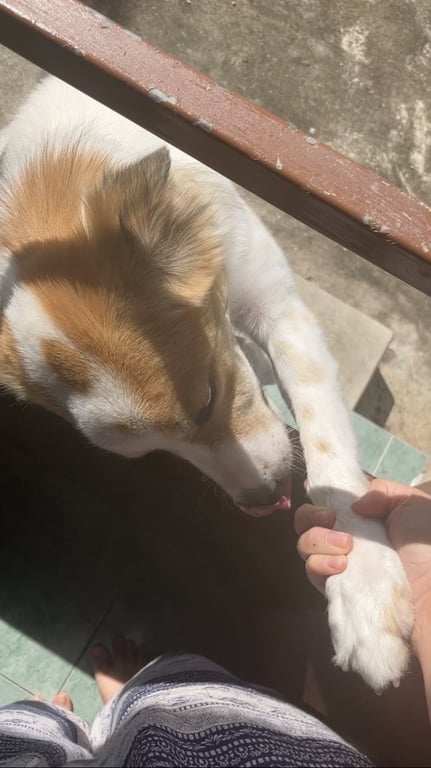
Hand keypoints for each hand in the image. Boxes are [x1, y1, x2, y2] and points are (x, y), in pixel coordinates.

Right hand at [295, 479, 430, 651]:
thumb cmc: (427, 544)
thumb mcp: (412, 504)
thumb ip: (381, 491)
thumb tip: (354, 504)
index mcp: (365, 517)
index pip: (331, 501)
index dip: (319, 495)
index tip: (317, 490)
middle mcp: (348, 539)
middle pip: (307, 520)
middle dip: (311, 514)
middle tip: (331, 518)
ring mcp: (339, 564)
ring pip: (305, 545)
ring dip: (317, 540)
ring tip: (345, 547)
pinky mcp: (336, 589)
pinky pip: (312, 571)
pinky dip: (320, 563)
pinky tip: (341, 565)